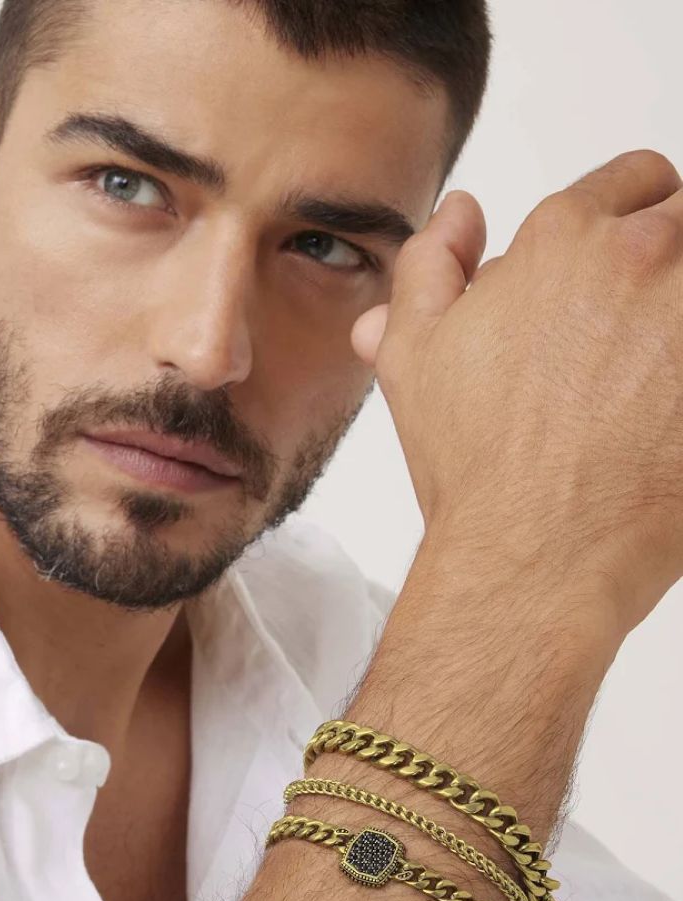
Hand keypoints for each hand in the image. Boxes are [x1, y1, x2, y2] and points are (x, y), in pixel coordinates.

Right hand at [352, 150, 682, 635]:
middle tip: (636, 320)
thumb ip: (429, 263)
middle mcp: (644, 256)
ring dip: (680, 304)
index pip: (629, 180)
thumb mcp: (413, 353)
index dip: (615, 223)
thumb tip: (459, 212)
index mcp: (563, 239)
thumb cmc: (475, 460)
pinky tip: (666, 406)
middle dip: (665, 249)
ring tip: (653, 365)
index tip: (610, 269)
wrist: (536, 550)